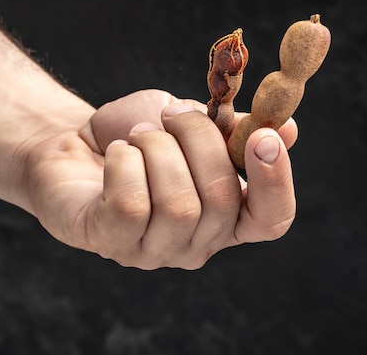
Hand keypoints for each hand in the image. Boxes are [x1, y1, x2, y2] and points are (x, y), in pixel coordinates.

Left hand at [23, 89, 297, 268]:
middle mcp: (197, 243)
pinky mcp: (110, 242)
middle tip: (172, 116)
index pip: (270, 219)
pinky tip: (118, 153)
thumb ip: (237, 130)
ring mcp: (154, 251)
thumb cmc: (142, 133)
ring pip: (178, 206)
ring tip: (139, 135)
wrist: (78, 141)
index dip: (275, 182)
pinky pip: (132, 206)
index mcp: (228, 215)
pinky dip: (127, 162)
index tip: (264, 136)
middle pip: (222, 201)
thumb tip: (288, 129)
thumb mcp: (195, 122)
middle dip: (197, 140)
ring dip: (158, 149)